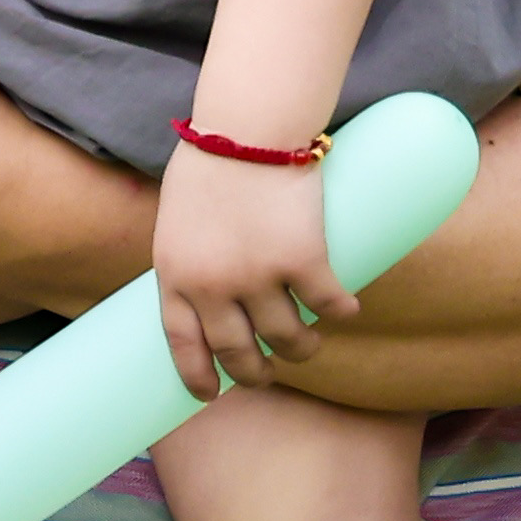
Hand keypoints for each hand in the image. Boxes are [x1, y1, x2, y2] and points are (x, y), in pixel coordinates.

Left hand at [153, 141, 352, 396]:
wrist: (247, 126)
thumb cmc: (209, 161)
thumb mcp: (176, 219)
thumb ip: (188, 257)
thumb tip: (207, 295)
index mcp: (175, 273)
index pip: (183, 343)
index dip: (197, 375)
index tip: (210, 394)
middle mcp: (214, 285)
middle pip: (237, 352)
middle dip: (253, 373)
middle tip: (266, 373)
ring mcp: (259, 277)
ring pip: (288, 339)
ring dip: (301, 349)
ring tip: (307, 344)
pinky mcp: (304, 261)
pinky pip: (328, 305)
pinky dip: (340, 311)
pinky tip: (345, 309)